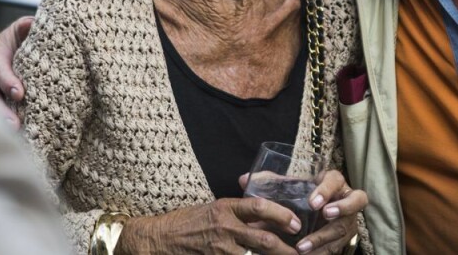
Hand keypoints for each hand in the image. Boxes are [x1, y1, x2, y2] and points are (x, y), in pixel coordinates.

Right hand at [0, 15, 33, 128]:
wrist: (29, 45)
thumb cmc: (29, 35)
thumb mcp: (27, 27)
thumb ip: (28, 26)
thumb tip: (30, 24)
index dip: (7, 81)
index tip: (20, 94)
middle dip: (0, 110)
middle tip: (14, 125)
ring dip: (1, 122)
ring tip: (16, 136)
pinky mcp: (3, 102)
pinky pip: (2, 114)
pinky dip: (7, 125)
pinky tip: (22, 139)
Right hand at [115, 199, 301, 254]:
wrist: (158, 239)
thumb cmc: (187, 222)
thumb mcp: (214, 209)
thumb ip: (239, 213)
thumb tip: (267, 219)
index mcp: (226, 208)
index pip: (259, 207)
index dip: (281, 215)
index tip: (296, 223)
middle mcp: (224, 228)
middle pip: (263, 240)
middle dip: (285, 249)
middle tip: (300, 253)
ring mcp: (219, 249)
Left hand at [240, 170, 367, 253]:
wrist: (314, 213)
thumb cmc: (301, 197)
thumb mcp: (289, 188)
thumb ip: (270, 183)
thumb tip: (243, 180)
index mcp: (333, 182)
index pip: (336, 180)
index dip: (327, 190)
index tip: (312, 202)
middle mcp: (346, 199)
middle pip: (356, 200)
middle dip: (342, 208)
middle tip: (325, 214)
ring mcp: (348, 220)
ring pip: (345, 228)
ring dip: (324, 238)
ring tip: (302, 247)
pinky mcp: (344, 239)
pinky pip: (337, 247)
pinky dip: (321, 252)